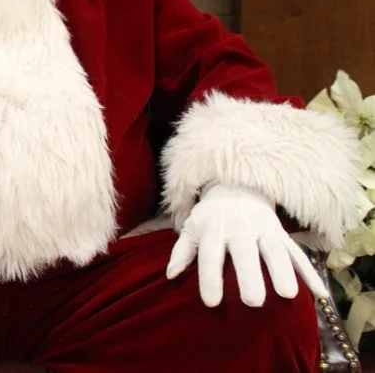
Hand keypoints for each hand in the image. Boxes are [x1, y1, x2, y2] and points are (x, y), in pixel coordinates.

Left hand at [166, 184, 330, 306]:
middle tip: (253, 302)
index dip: (210, 278)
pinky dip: (309, 272)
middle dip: (250, 276)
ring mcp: (264, 230)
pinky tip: (320, 294)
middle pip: (245, 253)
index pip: (211, 256)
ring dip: (283, 271)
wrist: (236, 187)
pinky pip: (297, 253)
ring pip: (275, 251)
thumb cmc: (210, 216)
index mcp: (214, 229)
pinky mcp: (282, 234)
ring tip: (288, 295)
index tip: (212, 303)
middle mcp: (239, 229)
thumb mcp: (191, 227)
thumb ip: (182, 251)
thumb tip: (170, 275)